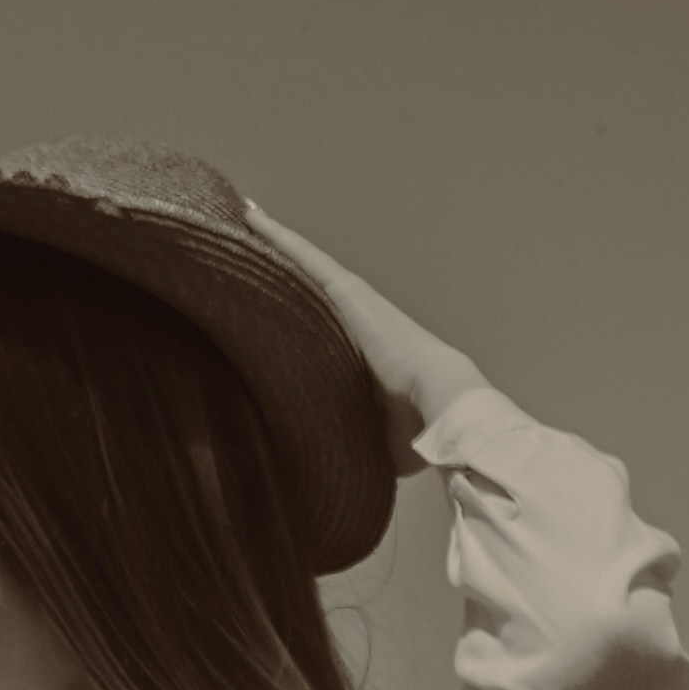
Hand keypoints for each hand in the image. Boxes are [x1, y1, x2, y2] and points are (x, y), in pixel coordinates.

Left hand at [242, 200, 484, 472]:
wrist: (444, 410)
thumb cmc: (417, 433)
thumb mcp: (371, 436)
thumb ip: (350, 441)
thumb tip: (334, 475)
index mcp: (361, 347)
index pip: (320, 320)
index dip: (297, 304)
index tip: (274, 293)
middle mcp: (357, 316)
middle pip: (309, 281)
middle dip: (283, 259)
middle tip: (252, 233)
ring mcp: (353, 301)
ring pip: (303, 261)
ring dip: (275, 238)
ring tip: (245, 214)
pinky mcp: (347, 293)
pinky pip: (303, 258)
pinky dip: (278, 237)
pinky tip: (251, 218)